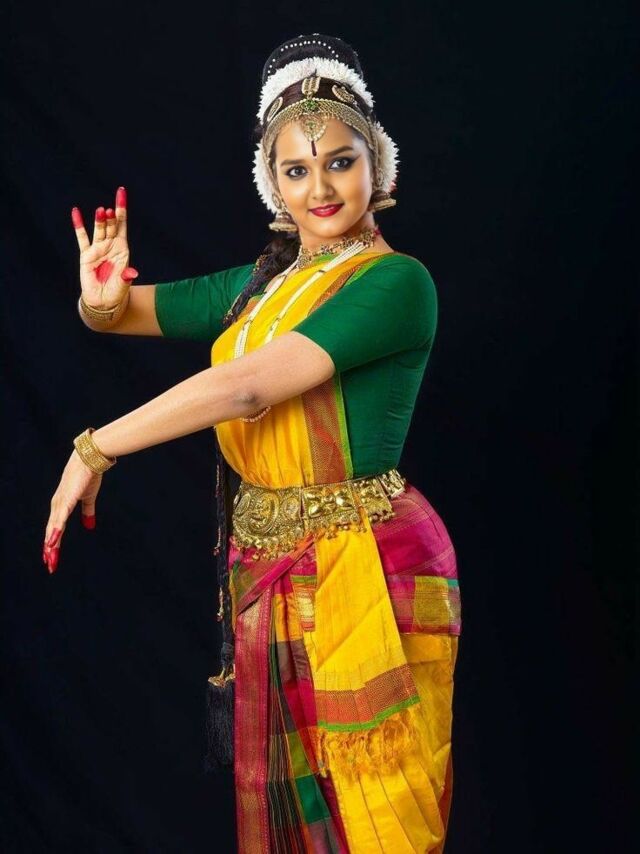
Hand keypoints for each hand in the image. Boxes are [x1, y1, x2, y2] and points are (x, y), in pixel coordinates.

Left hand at [43, 450, 104, 573]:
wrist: (90, 458)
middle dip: (50, 549)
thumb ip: (87, 512)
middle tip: (50, 565)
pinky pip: (60, 518)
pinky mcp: (66, 499)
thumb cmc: (88, 475)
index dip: (53, 543)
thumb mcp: (88, 498)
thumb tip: (89, 527)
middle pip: (51, 531)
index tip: (51, 557)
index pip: (55, 528)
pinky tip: (52, 541)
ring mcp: (60, 502)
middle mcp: (57, 505)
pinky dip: (55, 530)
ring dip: (51, 544)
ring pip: (54, 528)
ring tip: (50, 557)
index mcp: (61, 505)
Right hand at [72, 186, 138, 309]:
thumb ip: (126, 277)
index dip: (122, 210)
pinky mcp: (86, 255)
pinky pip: (82, 238)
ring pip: (99, 231)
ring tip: (101, 211)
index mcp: (122, 249)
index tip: (121, 193)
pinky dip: (79, 225)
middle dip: (111, 217)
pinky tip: (76, 212)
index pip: (122, 225)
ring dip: (99, 221)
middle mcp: (110, 246)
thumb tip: (132, 273)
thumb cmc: (116, 292)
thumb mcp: (123, 285)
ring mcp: (98, 249)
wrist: (103, 302)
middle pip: (111, 226)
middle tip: (108, 210)